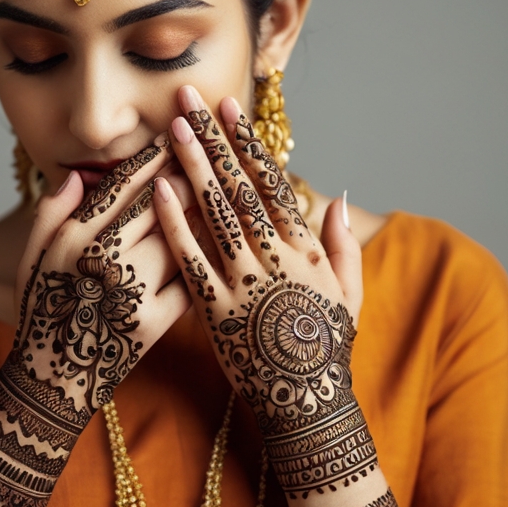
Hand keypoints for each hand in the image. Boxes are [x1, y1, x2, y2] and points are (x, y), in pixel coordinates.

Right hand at [0, 136, 191, 506]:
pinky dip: (207, 261)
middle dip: (189, 171)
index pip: (122, 185)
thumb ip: (51, 212)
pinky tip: (223, 244)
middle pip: (159, 204)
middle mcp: (103, 259)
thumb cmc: (42, 313)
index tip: (175, 135)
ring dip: (205, 211)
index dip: (154, 157)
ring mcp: (130, 291)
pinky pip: (190, 282)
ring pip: (181, 239)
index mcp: (73, 238)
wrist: (52, 381)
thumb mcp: (33, 258)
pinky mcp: (153, 323)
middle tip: (213, 148)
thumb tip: (79, 174)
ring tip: (225, 187)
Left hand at [154, 86, 377, 500]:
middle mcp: (276, 258)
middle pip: (239, 187)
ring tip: (170, 131)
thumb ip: (342, 245)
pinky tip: (158, 192)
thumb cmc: (326, 349)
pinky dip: (175, 224)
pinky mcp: (217, 310)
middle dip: (211, 140)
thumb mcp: (348, 296)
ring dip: (192, 168)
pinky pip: (192, 261)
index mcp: (306, 250)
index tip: (227, 109)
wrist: (307, 405)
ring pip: (216, 214)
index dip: (246, 144)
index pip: (272, 183)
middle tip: (186, 100)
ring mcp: (246, 282)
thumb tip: (335, 197)